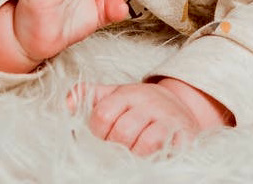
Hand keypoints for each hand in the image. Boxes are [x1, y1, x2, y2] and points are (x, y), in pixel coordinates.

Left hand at [69, 80, 232, 155]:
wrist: (181, 106)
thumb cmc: (141, 106)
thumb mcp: (115, 95)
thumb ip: (89, 96)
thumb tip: (67, 104)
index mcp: (129, 93)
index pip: (103, 114)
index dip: (98, 132)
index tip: (103, 136)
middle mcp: (150, 102)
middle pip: (123, 132)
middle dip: (116, 146)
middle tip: (118, 148)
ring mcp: (169, 119)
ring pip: (147, 143)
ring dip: (136, 154)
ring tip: (134, 153)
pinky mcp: (185, 134)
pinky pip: (169, 151)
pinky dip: (157, 158)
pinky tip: (151, 158)